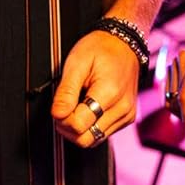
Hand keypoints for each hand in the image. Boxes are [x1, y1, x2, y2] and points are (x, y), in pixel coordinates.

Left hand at [51, 29, 141, 147]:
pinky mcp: (126, 119)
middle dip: (69, 128)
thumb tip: (57, 115)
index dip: (62, 120)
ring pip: (94, 140)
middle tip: (64, 110)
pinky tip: (88, 109)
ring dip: (79, 129)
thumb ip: (65, 92)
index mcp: (110, 93)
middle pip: (86, 139)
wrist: (124, 44)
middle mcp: (122, 109)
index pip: (78, 126)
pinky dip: (90, 126)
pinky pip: (102, 134)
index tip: (60, 107)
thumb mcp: (77, 63)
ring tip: (76, 107)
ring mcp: (126, 115)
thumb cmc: (101, 49)